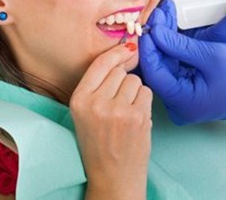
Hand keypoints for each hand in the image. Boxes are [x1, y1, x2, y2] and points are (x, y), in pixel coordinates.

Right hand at [70, 43, 151, 197]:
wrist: (113, 177)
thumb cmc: (99, 145)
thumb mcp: (85, 113)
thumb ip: (98, 86)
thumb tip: (124, 52)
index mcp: (79, 100)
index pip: (100, 64)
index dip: (116, 53)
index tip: (127, 48)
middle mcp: (96, 103)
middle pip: (120, 72)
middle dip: (124, 83)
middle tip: (120, 104)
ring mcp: (118, 110)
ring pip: (135, 81)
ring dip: (135, 92)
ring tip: (127, 113)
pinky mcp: (137, 117)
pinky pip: (147, 93)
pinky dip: (145, 102)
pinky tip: (137, 118)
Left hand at [139, 1, 225, 124]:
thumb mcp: (212, 57)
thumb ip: (180, 45)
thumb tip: (157, 33)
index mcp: (181, 101)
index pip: (153, 71)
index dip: (150, 45)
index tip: (152, 24)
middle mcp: (179, 100)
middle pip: (159, 63)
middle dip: (160, 35)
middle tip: (161, 13)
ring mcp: (183, 92)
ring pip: (166, 60)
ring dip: (166, 36)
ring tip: (167, 14)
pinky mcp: (189, 84)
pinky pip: (176, 61)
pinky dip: (175, 44)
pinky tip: (172, 27)